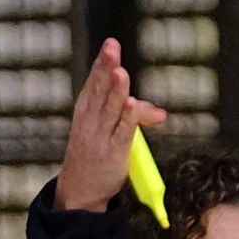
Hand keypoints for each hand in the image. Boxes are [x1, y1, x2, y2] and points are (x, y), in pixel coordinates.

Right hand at [54, 39, 173, 215]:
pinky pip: (122, 132)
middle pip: (99, 91)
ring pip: (110, 109)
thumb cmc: (92, 157)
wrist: (78, 193)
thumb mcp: (105, 131)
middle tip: (112, 48)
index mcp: (85, 113)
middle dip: (106, 68)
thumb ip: (132, 117)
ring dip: (116, 89)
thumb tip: (160, 113)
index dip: (102, 64)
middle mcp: (90, 122)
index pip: (94, 83)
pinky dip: (126, 118)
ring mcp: (101, 137)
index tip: (110, 44)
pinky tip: (129, 104)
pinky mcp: (113, 152)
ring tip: (120, 72)